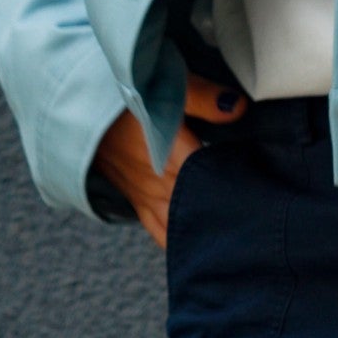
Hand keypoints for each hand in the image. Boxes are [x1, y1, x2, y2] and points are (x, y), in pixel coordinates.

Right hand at [92, 74, 247, 248]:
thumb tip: (239, 108)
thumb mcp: (163, 84)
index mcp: (173, 156)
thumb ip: (203, 97)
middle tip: (259, 234)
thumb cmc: (121, 91)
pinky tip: (197, 254)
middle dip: (228, 221)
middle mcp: (161, 184)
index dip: (239, 194)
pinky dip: (177, 244)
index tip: (264, 207)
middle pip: (202, 211)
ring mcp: (148, 196)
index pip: (213, 183)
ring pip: (181, 228)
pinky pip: (159, 232)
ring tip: (235, 251)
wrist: (73, 105)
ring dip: (204, 237)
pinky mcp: (137, 200)